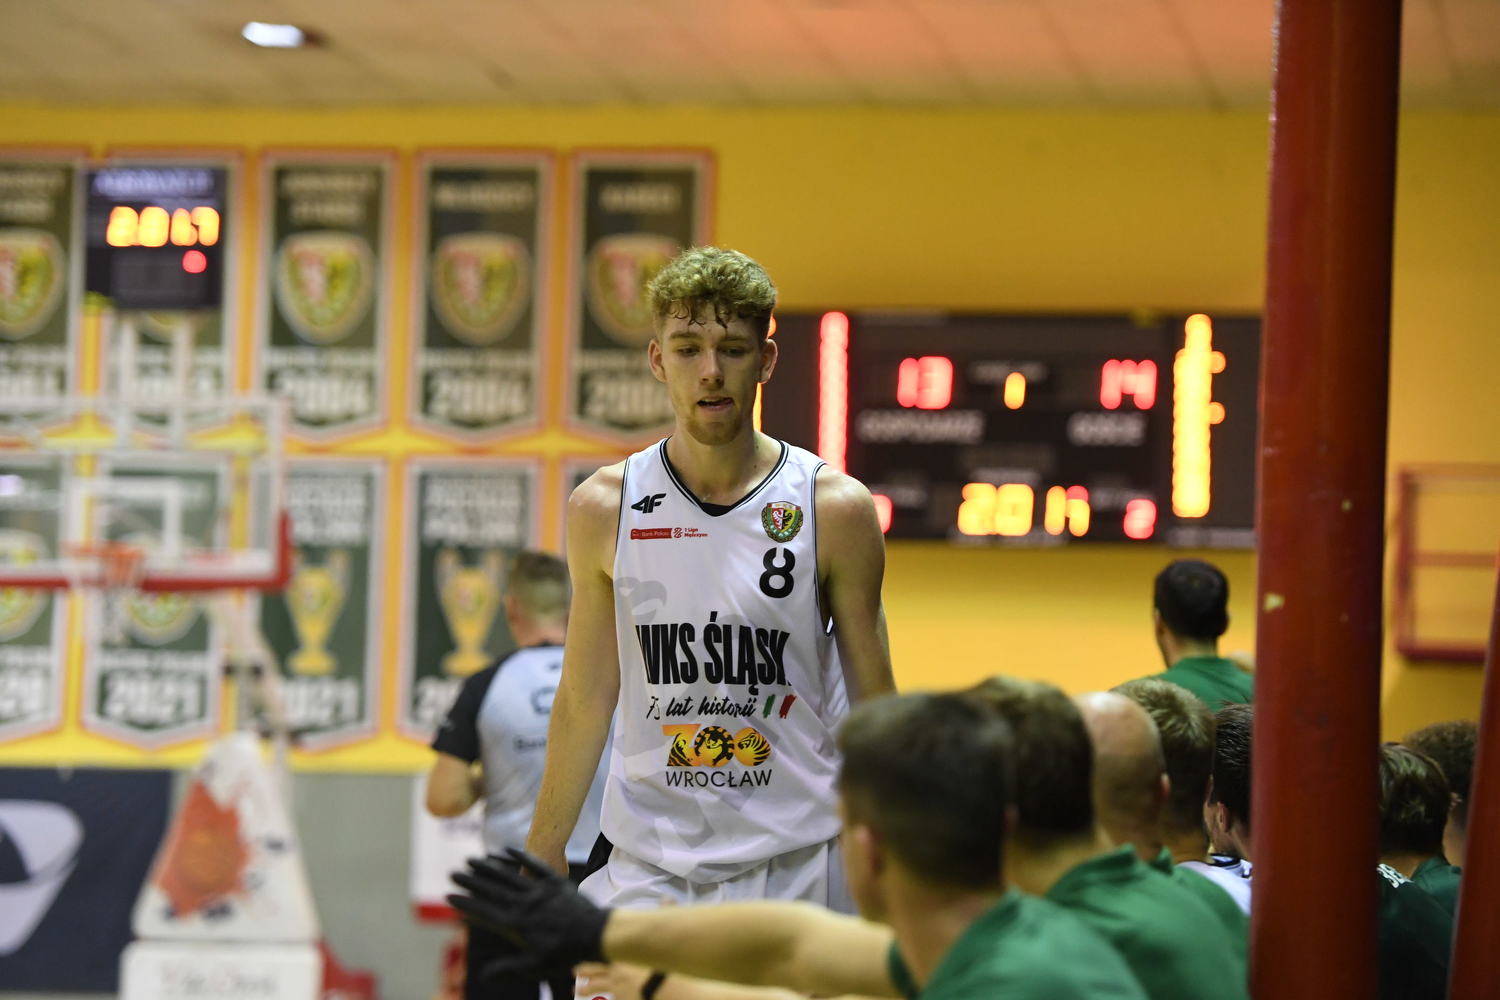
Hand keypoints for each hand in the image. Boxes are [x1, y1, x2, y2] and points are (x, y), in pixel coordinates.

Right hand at [448, 848, 610, 979]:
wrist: (595, 934)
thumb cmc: (565, 954)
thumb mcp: (536, 966)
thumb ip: (508, 968)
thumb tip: (483, 975)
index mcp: (517, 924)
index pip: (485, 912)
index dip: (466, 904)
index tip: (449, 897)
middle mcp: (524, 904)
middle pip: (492, 890)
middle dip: (471, 882)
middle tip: (453, 873)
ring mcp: (539, 891)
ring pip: (509, 875)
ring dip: (488, 867)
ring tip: (472, 859)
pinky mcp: (555, 881)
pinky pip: (534, 865)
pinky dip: (520, 856)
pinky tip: (505, 849)